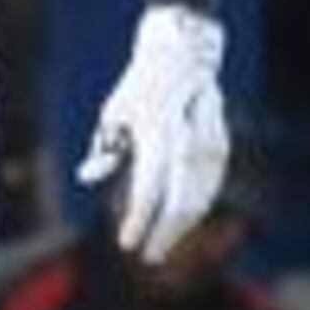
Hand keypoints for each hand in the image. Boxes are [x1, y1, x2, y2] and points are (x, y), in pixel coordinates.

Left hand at [77, 4, 231, 259]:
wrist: (182, 53)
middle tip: (148, 257)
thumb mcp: (114, 112)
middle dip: (166, 231)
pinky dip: (198, 207)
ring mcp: (208, 139)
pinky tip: (183, 223)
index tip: (127, 244)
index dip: (138, 219)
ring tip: (162, 244)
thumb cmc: (140, 88)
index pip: (148, 186)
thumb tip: (88, 178)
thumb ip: (104, 147)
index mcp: (155, 129)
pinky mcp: (221, 142)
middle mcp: (185, 135)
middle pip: (181, 196)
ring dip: (183, 224)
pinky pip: (211, 183)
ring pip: (202, 194)